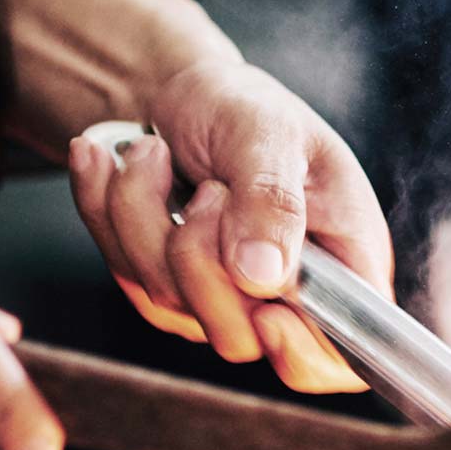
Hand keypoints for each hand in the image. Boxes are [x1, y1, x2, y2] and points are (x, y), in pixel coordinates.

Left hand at [63, 61, 393, 393]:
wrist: (182, 93)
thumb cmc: (244, 107)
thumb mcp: (270, 132)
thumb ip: (273, 201)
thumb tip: (263, 277)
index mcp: (345, 264)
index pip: (341, 355)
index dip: (305, 356)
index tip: (269, 314)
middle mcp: (287, 295)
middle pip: (240, 337)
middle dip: (200, 258)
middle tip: (209, 188)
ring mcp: (223, 300)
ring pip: (170, 302)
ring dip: (142, 215)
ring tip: (150, 152)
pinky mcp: (167, 288)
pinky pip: (126, 273)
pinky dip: (106, 210)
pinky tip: (107, 162)